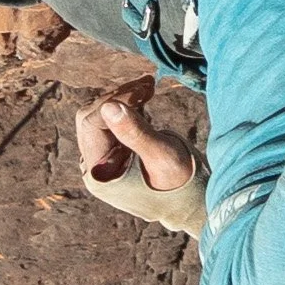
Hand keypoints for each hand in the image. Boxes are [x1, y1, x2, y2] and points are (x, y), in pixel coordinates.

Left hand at [75, 87, 205, 234]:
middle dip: (118, 97)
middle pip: (92, 116)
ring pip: (101, 115)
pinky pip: (112, 120)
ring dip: (124, 97)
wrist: (193, 198)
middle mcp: (95, 165)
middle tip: (147, 85)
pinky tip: (146, 93)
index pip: (92, 123)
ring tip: (150, 86)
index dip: (114, 102)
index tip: (142, 91)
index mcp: (100, 173)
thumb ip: (135, 133)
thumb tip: (108, 106)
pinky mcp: (115, 149)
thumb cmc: (180, 182)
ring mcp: (103, 157)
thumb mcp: (162, 156)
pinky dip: (128, 104)